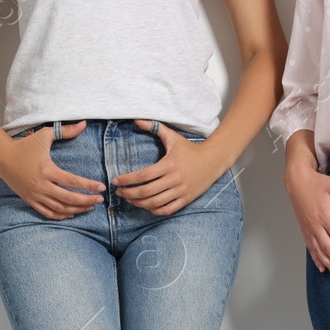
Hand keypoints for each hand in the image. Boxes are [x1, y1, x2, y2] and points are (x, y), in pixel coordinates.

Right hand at [0, 121, 103, 219]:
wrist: (2, 157)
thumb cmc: (24, 146)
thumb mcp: (45, 135)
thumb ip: (66, 131)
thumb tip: (84, 124)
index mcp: (47, 170)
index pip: (73, 181)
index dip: (89, 186)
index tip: (101, 187)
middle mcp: (42, 185)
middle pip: (69, 198)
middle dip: (87, 200)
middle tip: (99, 200)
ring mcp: (35, 195)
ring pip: (60, 208)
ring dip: (76, 209)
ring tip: (89, 207)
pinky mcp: (30, 200)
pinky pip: (47, 213)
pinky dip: (61, 215)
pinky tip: (71, 214)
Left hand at [111, 120, 230, 215]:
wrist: (213, 160)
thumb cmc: (190, 149)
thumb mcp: (172, 137)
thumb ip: (154, 127)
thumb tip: (137, 119)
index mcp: (169, 164)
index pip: (143, 175)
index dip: (127, 180)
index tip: (116, 181)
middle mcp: (174, 179)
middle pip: (146, 192)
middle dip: (129, 193)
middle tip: (119, 192)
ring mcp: (180, 191)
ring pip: (154, 203)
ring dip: (138, 203)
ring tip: (129, 199)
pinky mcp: (186, 199)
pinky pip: (166, 210)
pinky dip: (154, 210)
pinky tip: (146, 206)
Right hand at [284, 155, 329, 276]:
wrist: (297, 182)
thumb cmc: (317, 184)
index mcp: (325, 216)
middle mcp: (316, 226)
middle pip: (329, 249)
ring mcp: (309, 230)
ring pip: (319, 251)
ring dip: (329, 264)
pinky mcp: (305, 231)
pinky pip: (311, 248)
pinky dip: (317, 259)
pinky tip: (323, 268)